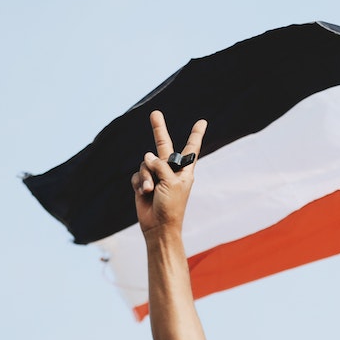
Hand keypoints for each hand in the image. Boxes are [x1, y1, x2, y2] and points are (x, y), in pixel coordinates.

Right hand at [132, 111, 207, 236]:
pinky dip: (139, 183)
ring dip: (146, 177)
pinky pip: (137, 175)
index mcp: (184, 170)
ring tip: (150, 190)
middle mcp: (170, 170)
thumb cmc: (171, 206)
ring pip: (146, 163)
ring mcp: (156, 175)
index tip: (202, 121)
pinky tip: (143, 193)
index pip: (191, 148)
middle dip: (159, 130)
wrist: (158, 226)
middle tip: (155, 113)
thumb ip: (160, 165)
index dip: (196, 134)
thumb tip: (147, 155)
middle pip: (164, 145)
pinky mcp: (143, 182)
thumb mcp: (171, 182)